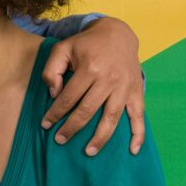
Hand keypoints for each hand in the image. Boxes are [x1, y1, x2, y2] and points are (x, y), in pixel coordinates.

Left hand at [40, 17, 144, 155]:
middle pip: (88, 110)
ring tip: (89, 152)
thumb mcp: (62, 48)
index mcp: (89, 69)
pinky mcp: (136, 91)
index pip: (68, 98)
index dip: (55, 113)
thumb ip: (51, 70)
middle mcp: (108, 80)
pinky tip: (133, 150)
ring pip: (112, 117)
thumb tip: (54, 94)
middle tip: (60, 140)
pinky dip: (138, 134)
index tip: (46, 125)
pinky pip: (139, 115)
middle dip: (72, 128)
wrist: (117, 33)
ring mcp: (124, 87)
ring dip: (101, 137)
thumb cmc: (85, 44)